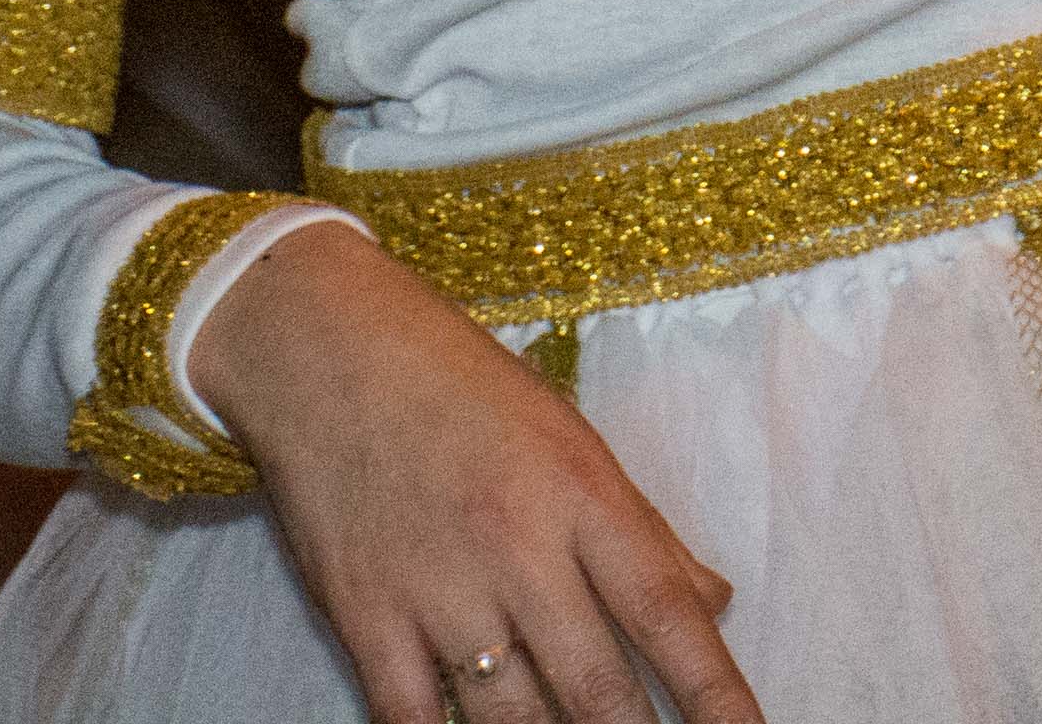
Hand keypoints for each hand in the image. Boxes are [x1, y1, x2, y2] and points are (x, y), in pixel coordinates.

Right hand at [191, 223, 761, 723]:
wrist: (325, 353)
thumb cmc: (462, 388)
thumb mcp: (571, 438)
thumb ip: (642, 530)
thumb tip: (713, 603)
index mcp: (583, 496)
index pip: (670, 613)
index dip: (716, 694)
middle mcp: (519, 551)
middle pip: (597, 687)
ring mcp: (438, 592)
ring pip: (513, 720)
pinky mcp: (365, 620)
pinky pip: (413, 720)